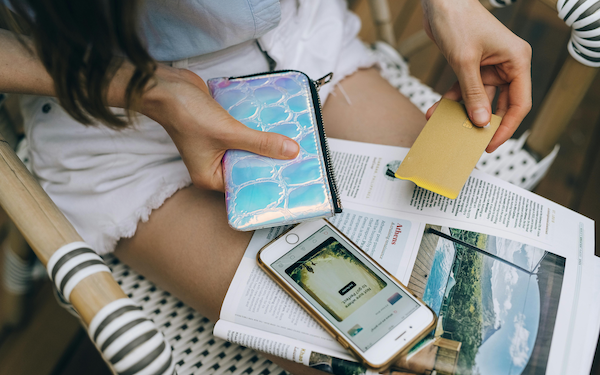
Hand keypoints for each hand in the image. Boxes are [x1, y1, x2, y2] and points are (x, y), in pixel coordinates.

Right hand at [140, 66, 298, 190]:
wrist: (167, 86)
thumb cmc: (187, 114)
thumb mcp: (229, 132)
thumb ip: (261, 143)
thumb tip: (290, 151)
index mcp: (210, 177)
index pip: (244, 186)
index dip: (266, 181)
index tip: (289, 178)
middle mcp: (213, 165)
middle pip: (248, 167)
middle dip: (269, 161)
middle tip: (296, 160)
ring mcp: (216, 146)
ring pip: (247, 149)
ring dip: (264, 144)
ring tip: (291, 144)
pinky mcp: (220, 129)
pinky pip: (243, 134)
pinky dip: (256, 130)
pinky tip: (275, 126)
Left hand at [421, 0, 531, 151]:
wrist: (440, 2)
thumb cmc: (458, 21)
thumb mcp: (465, 62)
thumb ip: (473, 94)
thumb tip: (481, 122)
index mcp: (517, 61)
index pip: (520, 103)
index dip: (507, 127)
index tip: (491, 144)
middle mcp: (507, 65)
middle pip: (501, 104)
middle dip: (485, 123)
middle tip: (471, 142)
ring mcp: (489, 67)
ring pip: (479, 99)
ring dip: (462, 113)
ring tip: (447, 128)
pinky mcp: (471, 67)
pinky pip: (464, 90)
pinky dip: (451, 101)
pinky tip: (435, 111)